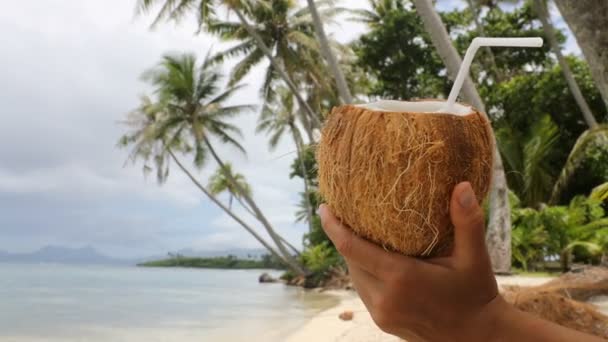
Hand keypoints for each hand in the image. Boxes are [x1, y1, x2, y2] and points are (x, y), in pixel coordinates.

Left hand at [319, 182, 504, 340]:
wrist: (478, 338)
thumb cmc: (476, 295)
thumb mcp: (474, 258)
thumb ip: (467, 221)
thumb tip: (461, 185)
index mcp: (401, 278)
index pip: (352, 248)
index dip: (333, 227)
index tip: (323, 207)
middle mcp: (385, 298)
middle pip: (350, 260)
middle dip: (343, 237)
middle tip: (343, 212)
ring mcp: (381, 314)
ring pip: (354, 276)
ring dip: (353, 256)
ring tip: (356, 232)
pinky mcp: (382, 322)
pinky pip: (363, 290)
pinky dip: (363, 272)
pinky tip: (372, 258)